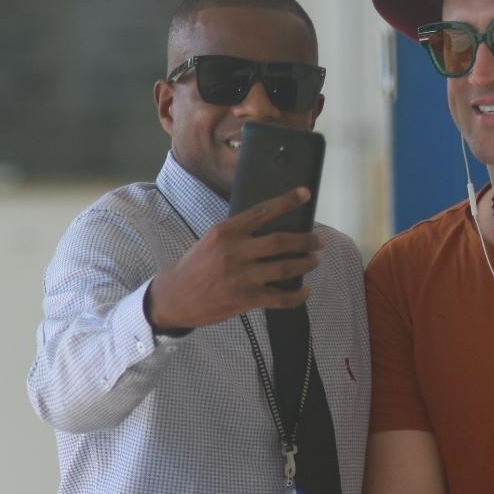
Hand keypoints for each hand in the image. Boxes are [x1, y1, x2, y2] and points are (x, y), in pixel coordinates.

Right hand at [146, 187, 322, 329]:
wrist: (174, 296)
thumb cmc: (196, 266)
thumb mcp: (211, 240)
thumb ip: (238, 234)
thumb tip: (271, 228)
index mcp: (226, 231)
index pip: (262, 212)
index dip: (286, 202)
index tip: (305, 194)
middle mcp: (235, 251)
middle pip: (281, 241)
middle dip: (306, 240)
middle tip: (319, 241)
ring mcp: (241, 276)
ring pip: (285, 268)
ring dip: (305, 263)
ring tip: (314, 260)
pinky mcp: (245, 299)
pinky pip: (280, 297)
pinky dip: (297, 295)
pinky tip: (305, 291)